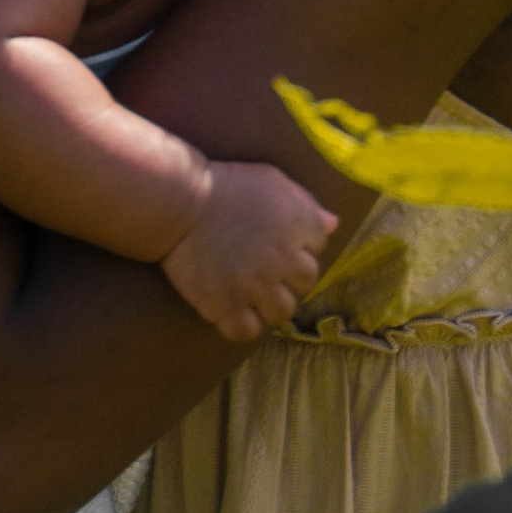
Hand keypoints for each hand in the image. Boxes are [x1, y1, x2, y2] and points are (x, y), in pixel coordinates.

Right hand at [159, 159, 333, 342]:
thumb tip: (333, 224)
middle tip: (266, 269)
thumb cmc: (227, 185)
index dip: (300, 244)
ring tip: (251, 292)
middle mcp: (283, 259)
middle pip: (306, 283)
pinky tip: (231, 309)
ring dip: (270, 304)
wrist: (178, 201)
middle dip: (289, 276)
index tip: (279, 242)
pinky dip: (240, 324)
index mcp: (297, 226)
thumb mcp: (271, 181)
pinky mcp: (226, 305)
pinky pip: (246, 331)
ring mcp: (255, 286)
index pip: (319, 246)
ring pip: (282, 312)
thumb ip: (305, 203)